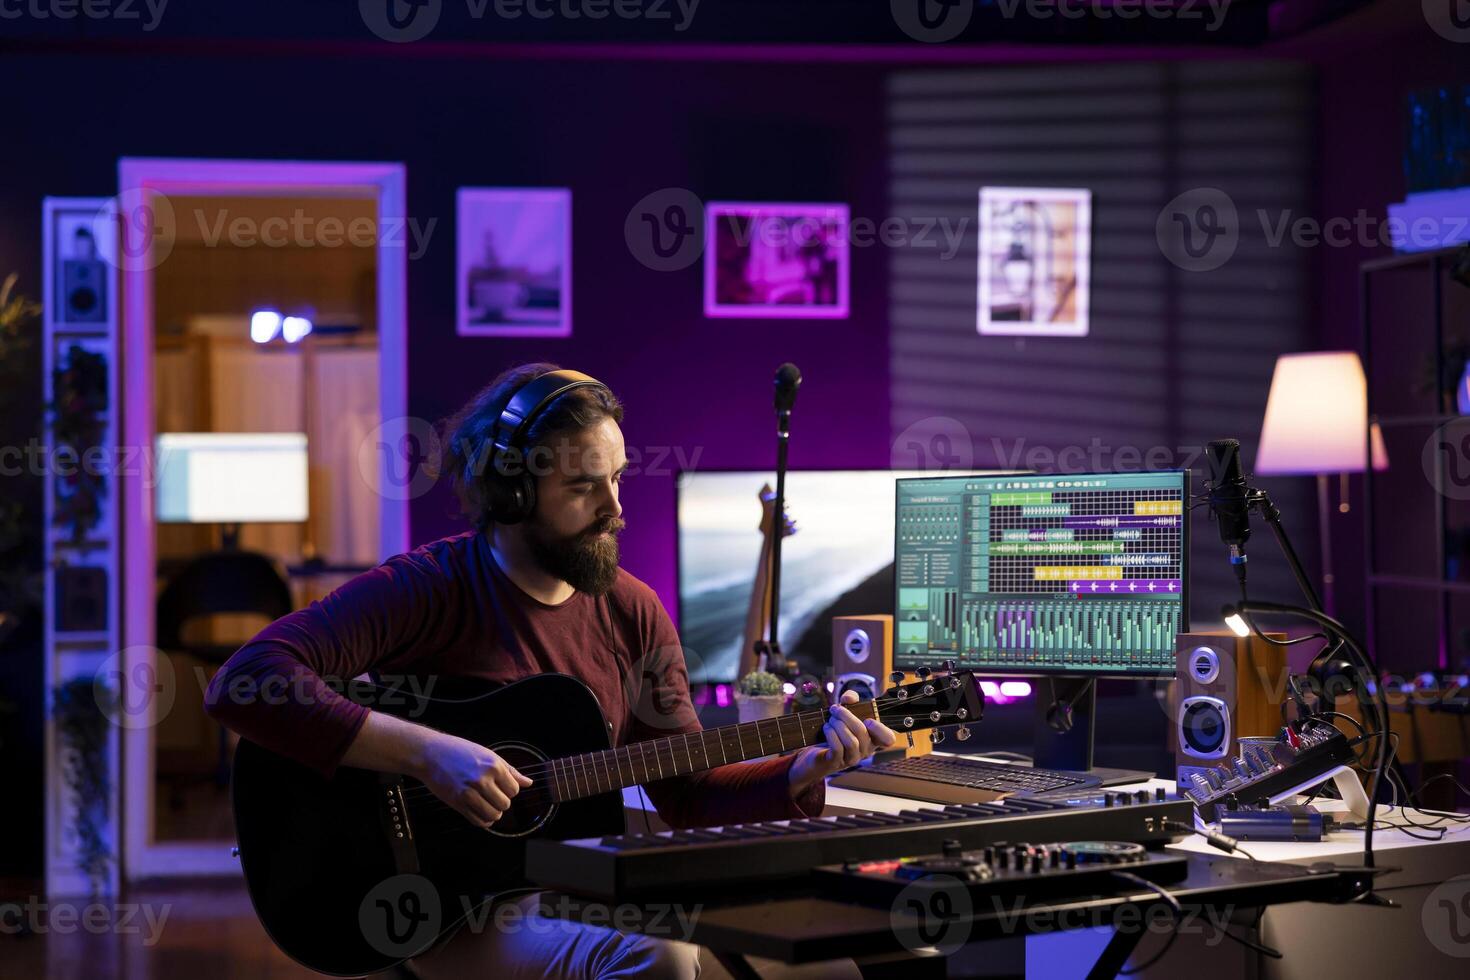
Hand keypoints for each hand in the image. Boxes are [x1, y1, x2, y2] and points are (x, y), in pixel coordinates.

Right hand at [417, 731, 532, 828]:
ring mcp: (469, 793)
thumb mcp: (488, 755)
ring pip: (493, 815)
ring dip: (493, 812)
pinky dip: (483, 821)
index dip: (509, 790)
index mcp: (493, 766)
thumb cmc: (460, 751)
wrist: (431, 754)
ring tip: (486, 803)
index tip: (500, 786)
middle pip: (505, 804)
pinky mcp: (457, 804)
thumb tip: (528, 783)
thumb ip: (510, 771)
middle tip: (492, 794)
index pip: (514, 790)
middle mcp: (482, 780)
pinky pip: (478, 821)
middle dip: (501, 801)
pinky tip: (480, 811)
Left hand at [789, 690, 896, 795]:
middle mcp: (865, 750)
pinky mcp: (836, 762)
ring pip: (851, 741)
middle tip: (835, 709)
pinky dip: (831, 734)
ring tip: (831, 719)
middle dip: (846, 715)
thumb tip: (849, 698)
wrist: (818, 751)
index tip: (868, 719)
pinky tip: (827, 728)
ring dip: (838, 725)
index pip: (888, 739)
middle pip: (862, 732)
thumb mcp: (845, 711)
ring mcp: (852, 758)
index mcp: (872, 738)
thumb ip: (850, 700)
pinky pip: (837, 748)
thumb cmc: (837, 730)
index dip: (880, 729)